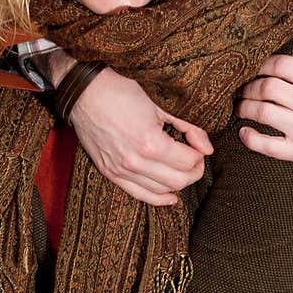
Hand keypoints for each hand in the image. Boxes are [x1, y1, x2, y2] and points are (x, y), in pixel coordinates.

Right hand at [70, 67, 212, 204]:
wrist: (85, 93)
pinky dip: (159, 199)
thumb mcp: (160, 106)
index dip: (199, 156)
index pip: (188, 162)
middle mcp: (136, 161)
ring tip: (181, 170)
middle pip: (179, 181)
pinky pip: (139, 195)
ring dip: (177, 183)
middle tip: (194, 159)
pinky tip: (171, 197)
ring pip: (162, 191)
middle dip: (193, 171)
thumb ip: (188, 128)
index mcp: (150, 143)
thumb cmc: (121, 93)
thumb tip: (207, 148)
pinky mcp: (110, 173)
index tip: (198, 148)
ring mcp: (121, 170)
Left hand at [236, 28, 292, 179]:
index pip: (283, 64)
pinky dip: (250, 138)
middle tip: (245, 86)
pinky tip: (244, 132)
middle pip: (268, 87)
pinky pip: (267, 146)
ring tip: (242, 105)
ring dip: (245, 107)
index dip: (264, 63)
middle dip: (250, 85)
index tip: (258, 67)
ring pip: (263, 113)